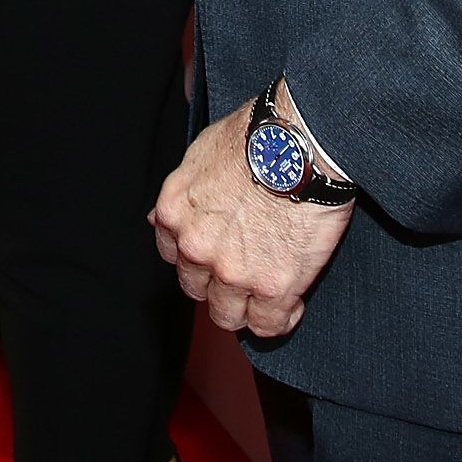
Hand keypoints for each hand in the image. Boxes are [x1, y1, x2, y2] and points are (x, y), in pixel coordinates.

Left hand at [150, 90, 355, 338]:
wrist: (300, 141)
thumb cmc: (257, 136)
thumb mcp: (201, 154)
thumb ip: (182, 194)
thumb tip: (161, 218)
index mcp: (176, 212)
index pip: (174, 256)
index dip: (198, 258)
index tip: (216, 255)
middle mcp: (196, 247)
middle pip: (198, 289)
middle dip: (218, 283)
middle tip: (248, 268)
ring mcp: (232, 272)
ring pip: (228, 315)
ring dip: (246, 306)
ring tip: (269, 291)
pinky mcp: (272, 287)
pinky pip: (268, 325)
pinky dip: (280, 319)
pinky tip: (291, 303)